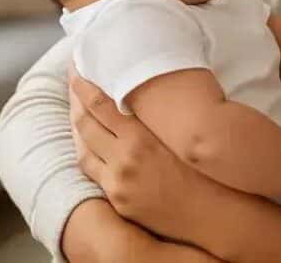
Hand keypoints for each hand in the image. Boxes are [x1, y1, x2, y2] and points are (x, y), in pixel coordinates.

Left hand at [68, 63, 207, 242]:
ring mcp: (117, 182)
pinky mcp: (117, 199)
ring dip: (76, 128)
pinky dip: (86, 153)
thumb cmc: (202, 167)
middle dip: (74, 101)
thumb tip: (134, 94)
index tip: (75, 69)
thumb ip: (150, 116)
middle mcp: (123, 159)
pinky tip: (87, 144)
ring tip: (76, 111)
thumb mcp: (176, 133)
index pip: (100, 105)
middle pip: (85, 124)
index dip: (82, 85)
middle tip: (72, 83)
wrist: (208, 210)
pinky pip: (92, 171)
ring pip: (82, 149)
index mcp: (140, 137)